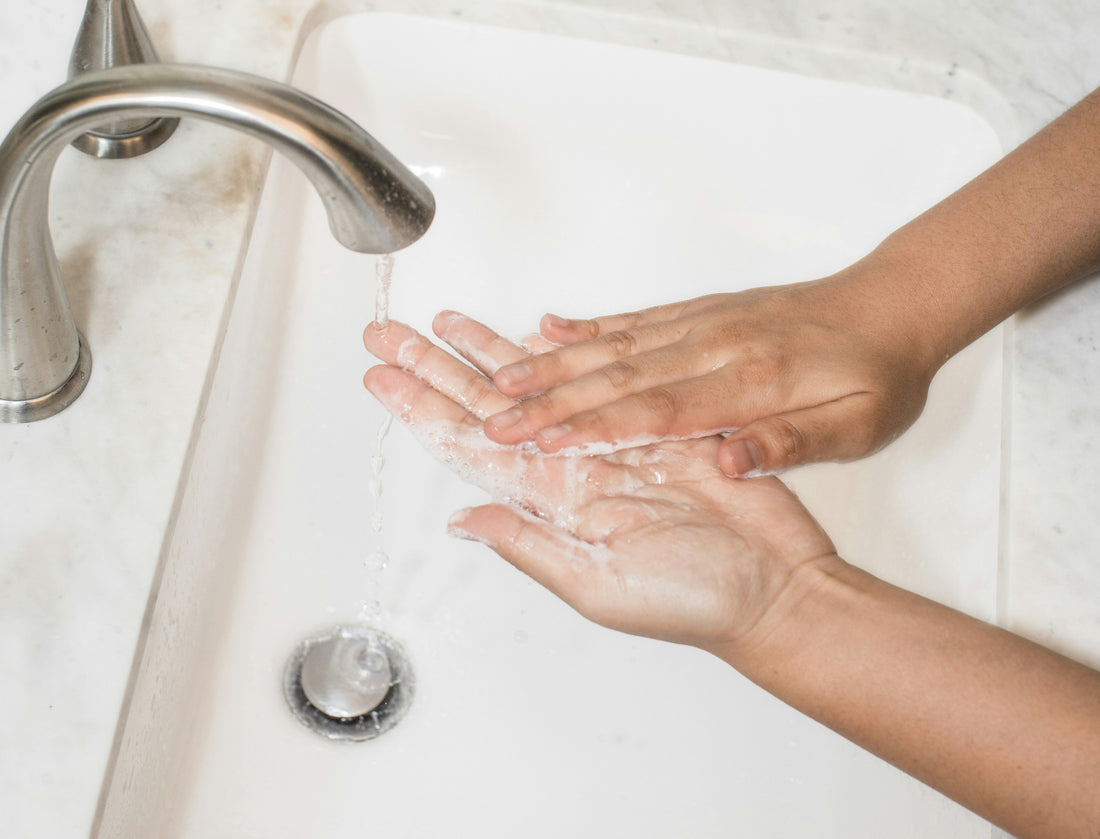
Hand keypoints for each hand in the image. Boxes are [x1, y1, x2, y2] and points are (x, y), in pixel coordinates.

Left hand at [362, 312, 838, 652]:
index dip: (421, 408)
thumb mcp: (598, 585)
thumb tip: (463, 521)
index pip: (467, 445)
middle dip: (435, 366)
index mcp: (548, 504)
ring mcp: (608, 440)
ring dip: (488, 350)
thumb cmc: (692, 601)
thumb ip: (529, 548)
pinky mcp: (653, 421)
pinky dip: (563, 353)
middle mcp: (568, 466)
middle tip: (390, 333)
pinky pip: (595, 376)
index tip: (382, 375)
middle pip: (485, 405)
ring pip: (533, 383)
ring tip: (448, 319)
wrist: (773, 585)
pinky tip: (533, 333)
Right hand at [482, 278, 938, 475]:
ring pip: (614, 345)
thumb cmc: (879, 374)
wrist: (894, 305)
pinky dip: (588, 326)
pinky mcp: (701, 311)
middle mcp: (715, 346)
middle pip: (618, 377)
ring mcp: (704, 323)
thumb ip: (792, 443)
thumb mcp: (859, 426)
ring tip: (500, 378)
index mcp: (752, 383)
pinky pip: (635, 318)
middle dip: (549, 400)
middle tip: (494, 419)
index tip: (542, 444)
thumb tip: (730, 459)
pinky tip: (550, 330)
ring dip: (553, 363)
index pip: (657, 412)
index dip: (593, 428)